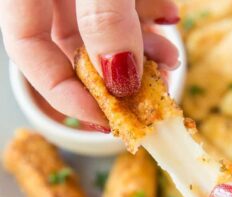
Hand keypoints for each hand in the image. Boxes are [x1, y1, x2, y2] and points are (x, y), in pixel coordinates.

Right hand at [0, 0, 178, 128]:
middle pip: (76, 51)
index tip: (106, 118)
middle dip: (117, 79)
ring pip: (107, 32)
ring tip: (170, 58)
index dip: (66, 95)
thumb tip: (121, 80)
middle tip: (148, 96)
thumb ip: (104, 19)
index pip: (31, 54)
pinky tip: (169, 18)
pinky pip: (125, 5)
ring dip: (142, 51)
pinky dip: (149, 17)